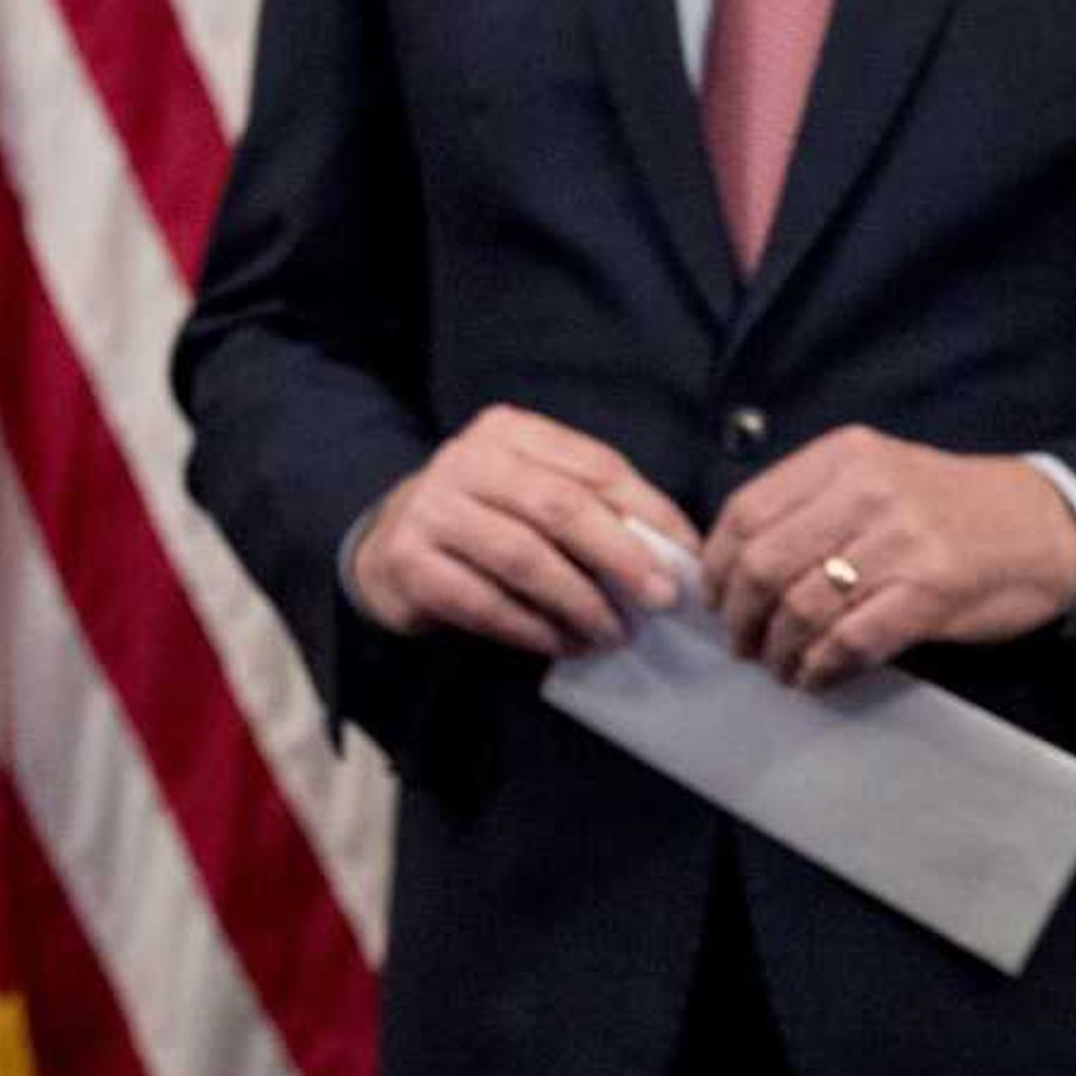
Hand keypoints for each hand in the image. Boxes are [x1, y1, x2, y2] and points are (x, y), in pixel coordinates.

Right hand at [347, 406, 701, 657]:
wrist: (388, 546)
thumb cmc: (484, 520)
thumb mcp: (532, 493)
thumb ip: (593, 509)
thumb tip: (674, 554)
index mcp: (509, 432)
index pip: (594, 466)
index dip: (649, 512)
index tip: (688, 556)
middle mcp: (466, 461)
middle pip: (559, 507)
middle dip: (620, 556)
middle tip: (661, 599)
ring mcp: (432, 510)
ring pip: (523, 557)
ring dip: (580, 602)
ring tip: (615, 633)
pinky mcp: (411, 563)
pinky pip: (485, 602)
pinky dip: (534, 629)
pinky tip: (565, 644)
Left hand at [701, 428, 1075, 688]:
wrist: (1047, 525)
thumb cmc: (950, 507)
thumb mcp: (876, 474)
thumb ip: (812, 504)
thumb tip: (737, 562)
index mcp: (843, 456)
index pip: (746, 510)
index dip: (718, 564)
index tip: (714, 597)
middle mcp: (867, 490)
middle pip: (765, 563)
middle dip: (740, 615)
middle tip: (740, 643)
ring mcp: (901, 540)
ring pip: (803, 606)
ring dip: (780, 649)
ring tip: (779, 666)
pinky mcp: (932, 591)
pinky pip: (853, 639)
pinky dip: (824, 666)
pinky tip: (817, 677)